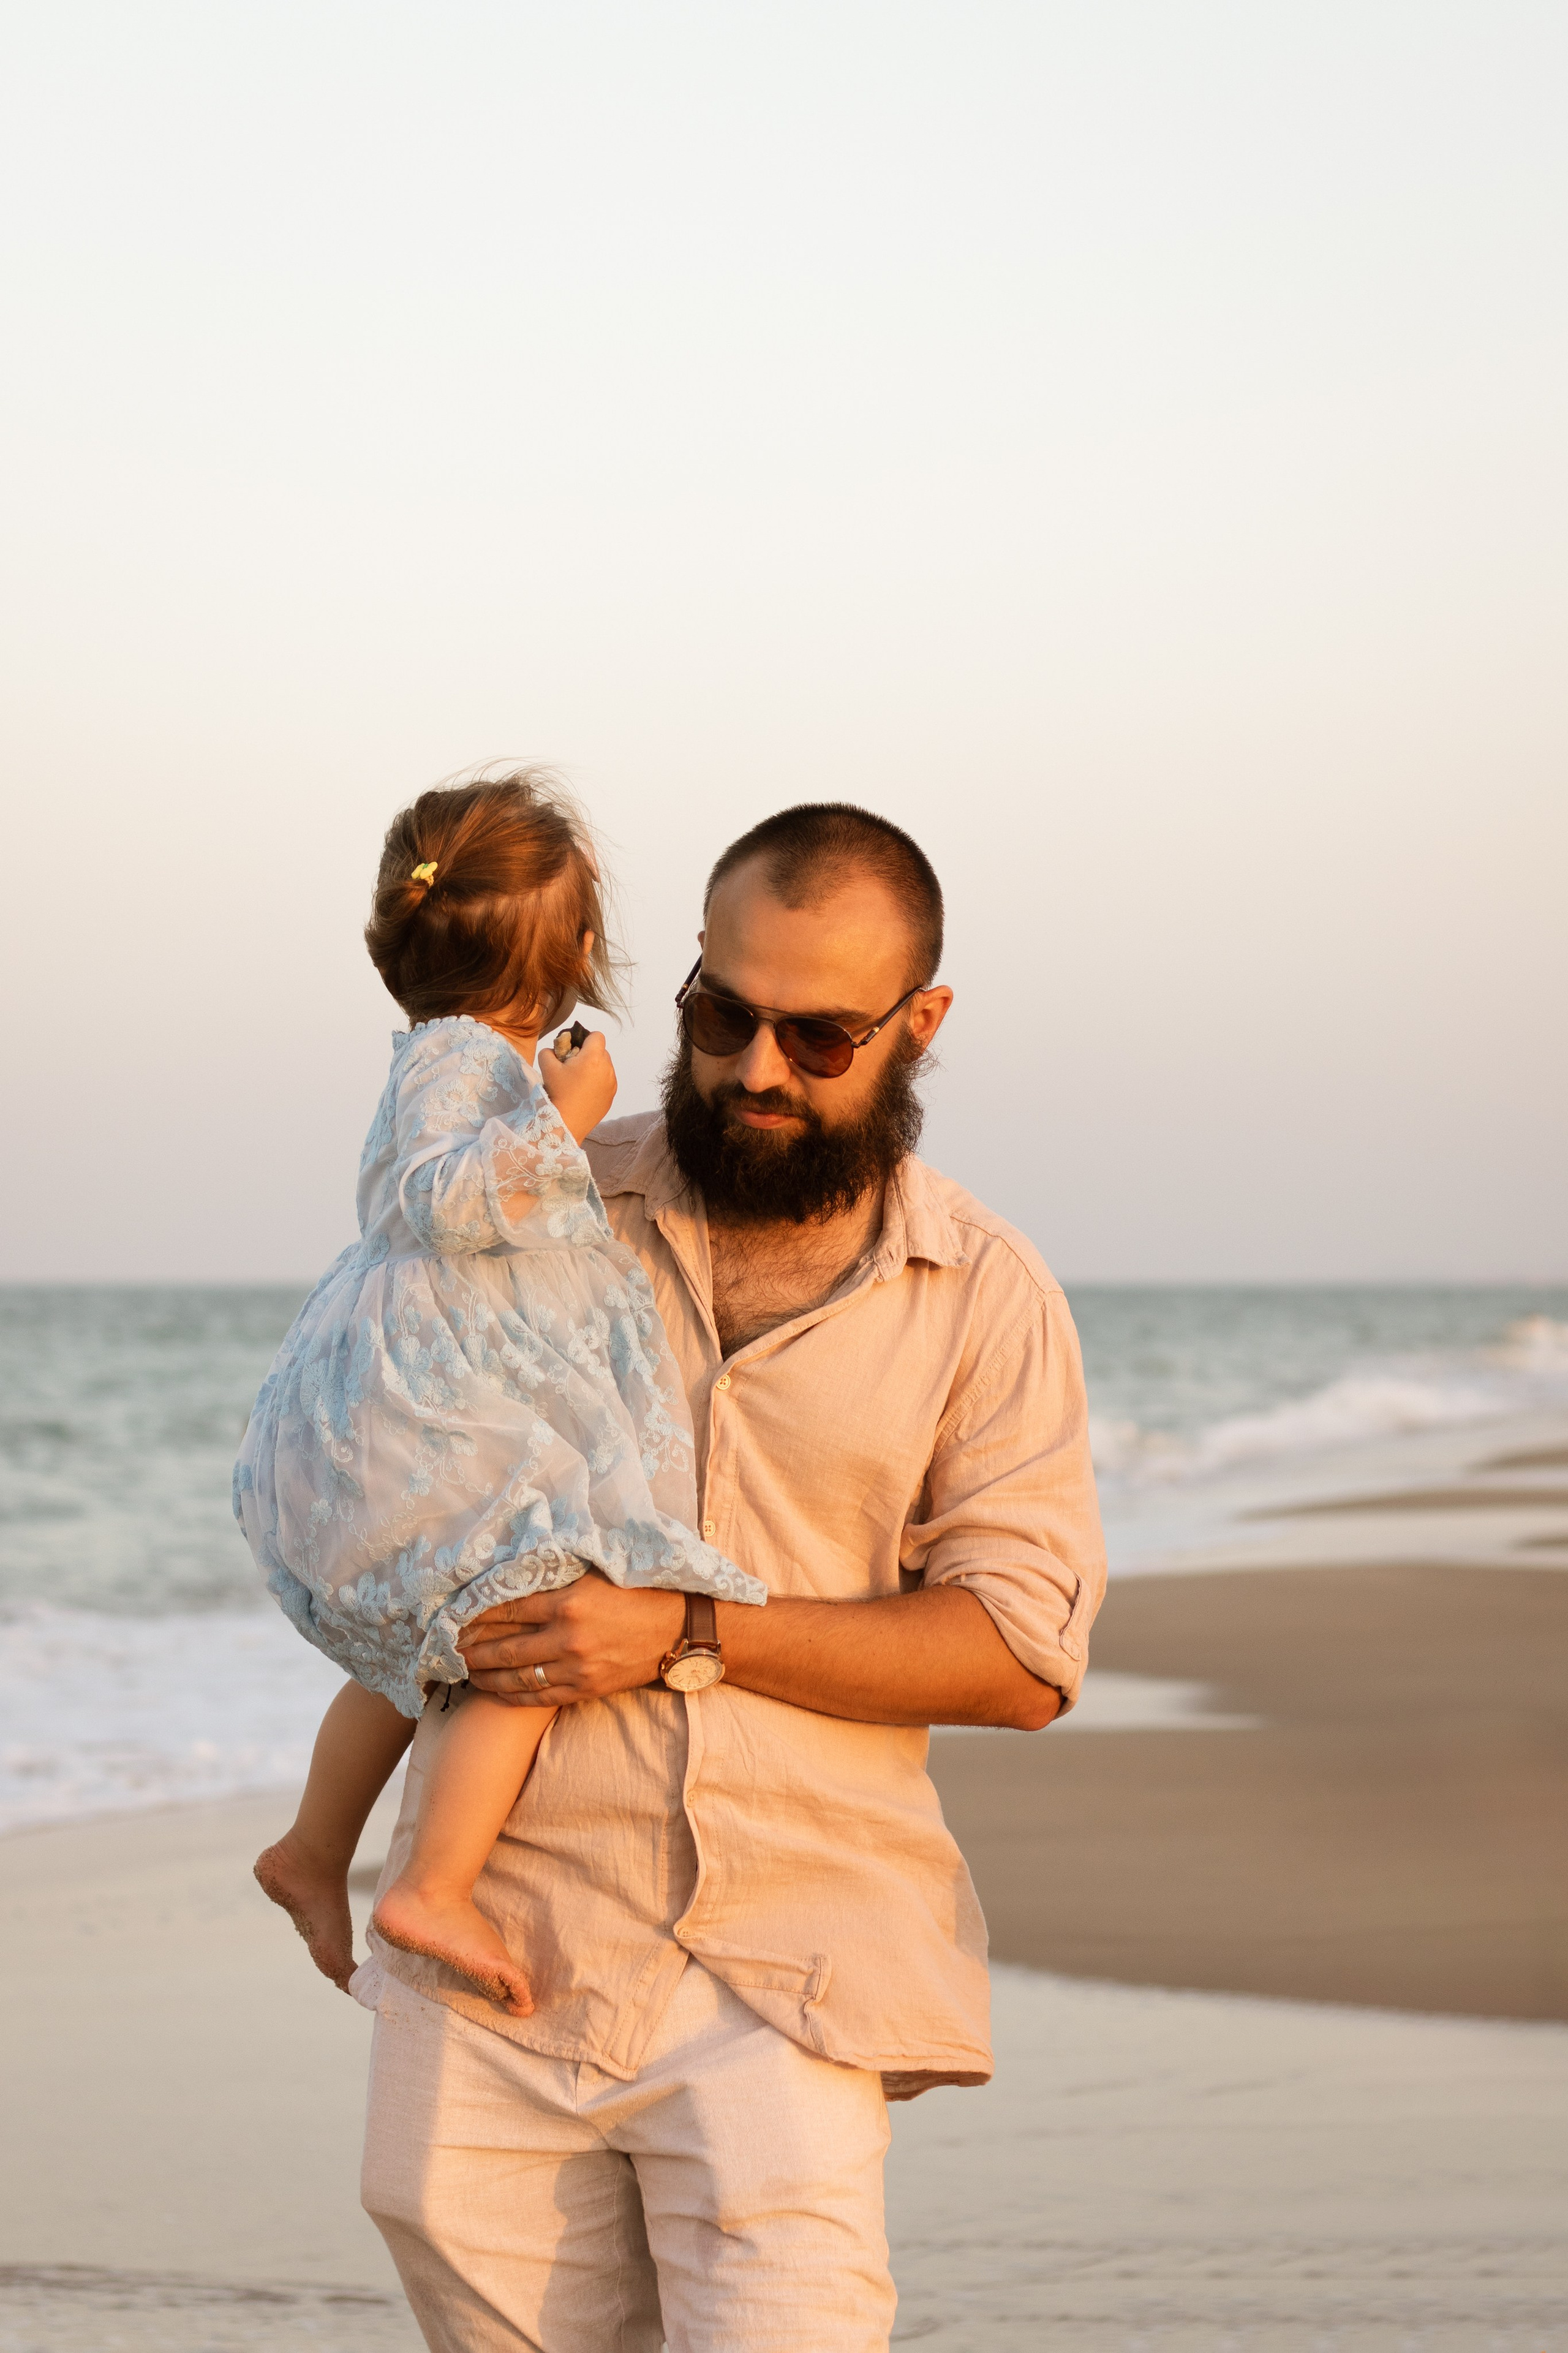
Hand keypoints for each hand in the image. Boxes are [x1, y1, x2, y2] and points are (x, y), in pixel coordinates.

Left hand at [458, 1573, 685, 1705]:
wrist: (677, 1630)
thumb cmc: (636, 1593)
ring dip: (484, 1674)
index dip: (476, 1613)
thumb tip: (513, 1575)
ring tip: (463, 1670)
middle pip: (504, 1645)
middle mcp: (568, 1637)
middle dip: (470, 1648)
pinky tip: (493, 1689)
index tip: (454, 1615)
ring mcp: (576, 1668)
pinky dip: (509, 1695)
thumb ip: (556, 1576)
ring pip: (515, 1676)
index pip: (508, 1607)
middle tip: (447, 1647)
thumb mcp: (596, 1573)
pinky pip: (537, 1698)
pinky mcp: (585, 1690)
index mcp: (569, 1601)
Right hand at [538, 1030, 616, 1143]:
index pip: (597, 1035)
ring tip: (578, 1081)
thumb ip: (549, 1051)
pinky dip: (597, 1081)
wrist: (566, 1123)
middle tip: (572, 1066)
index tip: (573, 1049)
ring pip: (604, 1066)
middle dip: (588, 1054)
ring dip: (593, 1068)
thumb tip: (555, 1050)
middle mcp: (607, 1068)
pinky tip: (584, 1092)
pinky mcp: (612, 1096)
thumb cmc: (558, 1093)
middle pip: (601, 1051)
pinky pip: (606, 1081)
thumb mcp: (547, 1067)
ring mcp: (612, 1083)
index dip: (584, 1038)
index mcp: (593, 1058)